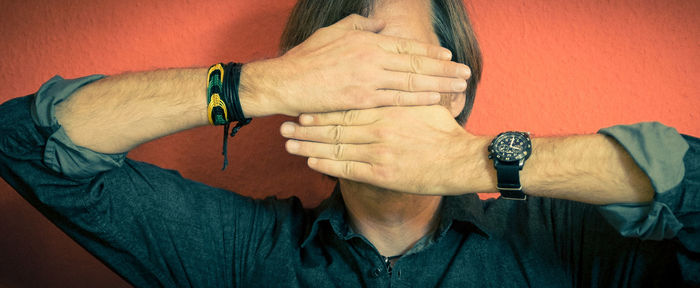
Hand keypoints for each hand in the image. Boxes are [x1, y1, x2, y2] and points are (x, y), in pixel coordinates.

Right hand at [239, 14, 471, 116]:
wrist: (286, 82)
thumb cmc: (307, 57)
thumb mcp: (333, 33)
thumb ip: (360, 26)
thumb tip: (381, 24)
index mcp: (366, 40)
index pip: (406, 46)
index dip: (429, 52)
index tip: (448, 57)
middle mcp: (372, 58)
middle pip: (416, 64)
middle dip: (443, 69)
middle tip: (465, 73)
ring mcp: (368, 80)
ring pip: (411, 82)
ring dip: (439, 85)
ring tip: (459, 87)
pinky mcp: (362, 100)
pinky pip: (396, 100)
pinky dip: (418, 100)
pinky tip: (436, 100)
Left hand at [279, 106, 490, 194]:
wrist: (460, 159)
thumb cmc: (443, 131)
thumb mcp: (422, 104)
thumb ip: (401, 95)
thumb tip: (388, 83)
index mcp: (386, 110)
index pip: (346, 109)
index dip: (322, 110)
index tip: (303, 108)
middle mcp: (377, 129)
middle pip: (334, 128)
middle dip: (306, 127)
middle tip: (284, 127)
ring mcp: (378, 152)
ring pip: (335, 148)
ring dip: (309, 146)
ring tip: (288, 144)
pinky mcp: (382, 174)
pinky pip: (347, 169)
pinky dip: (326, 165)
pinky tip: (311, 162)